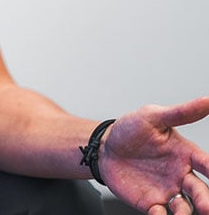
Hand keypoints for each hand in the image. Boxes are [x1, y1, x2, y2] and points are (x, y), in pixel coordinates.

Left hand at [99, 96, 208, 213]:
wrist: (104, 146)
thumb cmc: (131, 129)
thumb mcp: (153, 116)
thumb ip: (181, 112)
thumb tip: (208, 100)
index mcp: (186, 154)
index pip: (207, 164)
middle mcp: (181, 175)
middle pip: (200, 191)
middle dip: (205, 201)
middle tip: (206, 207)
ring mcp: (167, 190)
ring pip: (184, 207)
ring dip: (185, 213)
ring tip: (182, 214)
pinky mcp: (150, 202)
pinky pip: (160, 213)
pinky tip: (158, 213)